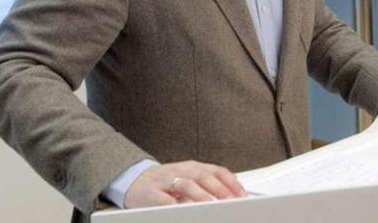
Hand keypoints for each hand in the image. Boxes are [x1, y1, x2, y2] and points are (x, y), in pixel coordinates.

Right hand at [124, 161, 245, 207]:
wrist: (135, 181)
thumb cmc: (167, 183)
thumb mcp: (190, 180)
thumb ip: (209, 185)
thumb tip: (234, 196)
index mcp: (194, 167)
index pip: (217, 171)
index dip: (231, 183)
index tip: (242, 196)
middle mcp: (182, 170)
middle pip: (204, 176)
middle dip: (219, 189)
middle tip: (230, 202)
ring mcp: (165, 180)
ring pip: (186, 184)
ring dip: (200, 195)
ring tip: (211, 206)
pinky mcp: (150, 192)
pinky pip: (164, 197)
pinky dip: (174, 203)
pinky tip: (182, 211)